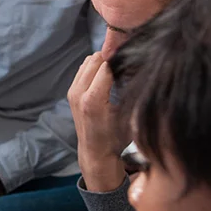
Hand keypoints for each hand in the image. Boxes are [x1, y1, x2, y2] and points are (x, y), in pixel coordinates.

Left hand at [68, 53, 129, 191]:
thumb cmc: (116, 137)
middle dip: (112, 58)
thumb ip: (129, 91)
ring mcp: (72, 92)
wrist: (95, 152)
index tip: (133, 59)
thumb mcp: (128, 115)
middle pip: (96, 58)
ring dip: (103, 61)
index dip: (121, 59)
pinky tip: (108, 75)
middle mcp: (78, 93)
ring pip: (88, 61)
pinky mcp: (71, 92)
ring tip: (118, 69)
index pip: (107, 64)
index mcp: (93, 100)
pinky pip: (83, 68)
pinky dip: (95, 67)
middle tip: (126, 63)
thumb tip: (139, 67)